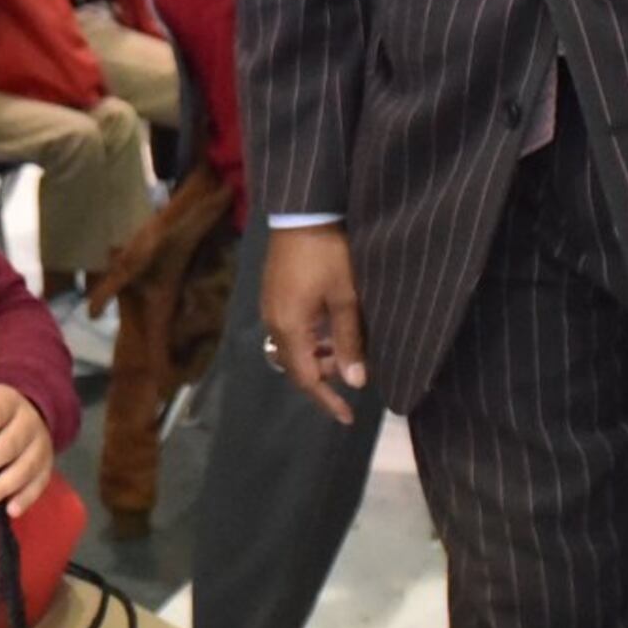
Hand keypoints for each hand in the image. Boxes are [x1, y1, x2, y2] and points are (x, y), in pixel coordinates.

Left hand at [0, 383, 56, 515]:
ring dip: (2, 487)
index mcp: (8, 401)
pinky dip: (26, 498)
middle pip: (8, 445)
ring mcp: (42, 444)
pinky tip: (11, 511)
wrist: (28, 411)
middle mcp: (29, 422)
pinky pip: (40, 483)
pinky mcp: (48, 464)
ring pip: (26, 467)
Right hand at [260, 223, 364, 421]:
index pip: (307, 378)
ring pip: (293, 348)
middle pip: (296, 366)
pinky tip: (331, 328)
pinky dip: (311, 339)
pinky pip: (291, 330)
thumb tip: (356, 381)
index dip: (328, 400)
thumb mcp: (345, 298)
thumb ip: (349, 341)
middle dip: (325, 376)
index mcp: (290, 328)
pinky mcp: (274, 294)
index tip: (348, 416)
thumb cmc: (328, 254)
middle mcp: (274, 323)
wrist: (303, 211)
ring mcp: (271, 308)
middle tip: (356, 370)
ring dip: (319, 355)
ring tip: (347, 347)